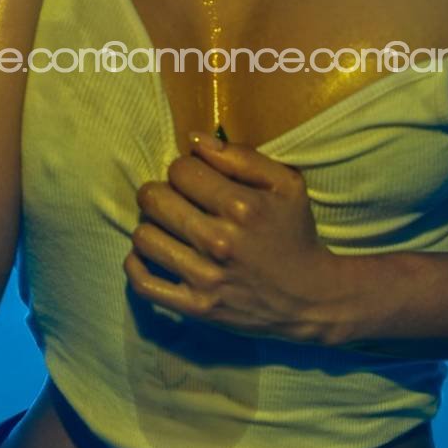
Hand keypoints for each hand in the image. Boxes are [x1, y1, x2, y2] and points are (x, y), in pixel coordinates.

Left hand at [123, 133, 345, 343]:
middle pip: (153, 199)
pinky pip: (143, 282)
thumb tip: (194, 139)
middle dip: (162, 192)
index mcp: (242, 207)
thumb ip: (241, 156)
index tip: (198, 180)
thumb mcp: (286, 185)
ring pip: (143, 236)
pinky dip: (136, 264)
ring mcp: (206, 278)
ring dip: (151, 226)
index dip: (186, 169)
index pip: (180, 170)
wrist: (310, 296)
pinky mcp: (196, 307)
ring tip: (170, 227)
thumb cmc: (295, 233)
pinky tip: (152, 252)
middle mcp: (220, 242)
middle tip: (178, 201)